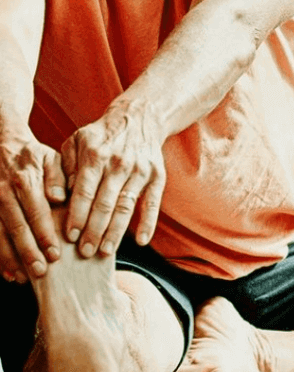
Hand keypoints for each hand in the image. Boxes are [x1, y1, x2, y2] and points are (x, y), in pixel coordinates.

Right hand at [0, 132, 65, 281]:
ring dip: (9, 258)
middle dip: (27, 251)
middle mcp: (4, 193)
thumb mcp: (51, 159)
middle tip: (40, 272)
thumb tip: (59, 196)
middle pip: (16, 227)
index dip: (44, 233)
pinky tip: (6, 272)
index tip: (55, 253)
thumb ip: (58, 177)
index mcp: (25, 180)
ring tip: (21, 277)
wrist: (2, 145)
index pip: (36, 211)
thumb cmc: (34, 157)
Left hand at [61, 98, 166, 257]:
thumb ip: (65, 167)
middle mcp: (118, 164)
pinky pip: (152, 204)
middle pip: (105, 203)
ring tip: (106, 252)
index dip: (76, 216)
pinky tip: (140, 241)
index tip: (69, 236)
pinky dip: (148, 223)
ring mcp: (140, 171)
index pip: (84, 192)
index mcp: (95, 155)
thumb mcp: (76, 142)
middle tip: (85, 252)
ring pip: (126, 206)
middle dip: (94, 230)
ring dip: (116, 232)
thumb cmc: (101, 136)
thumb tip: (60, 196)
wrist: (138, 119)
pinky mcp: (157, 177)